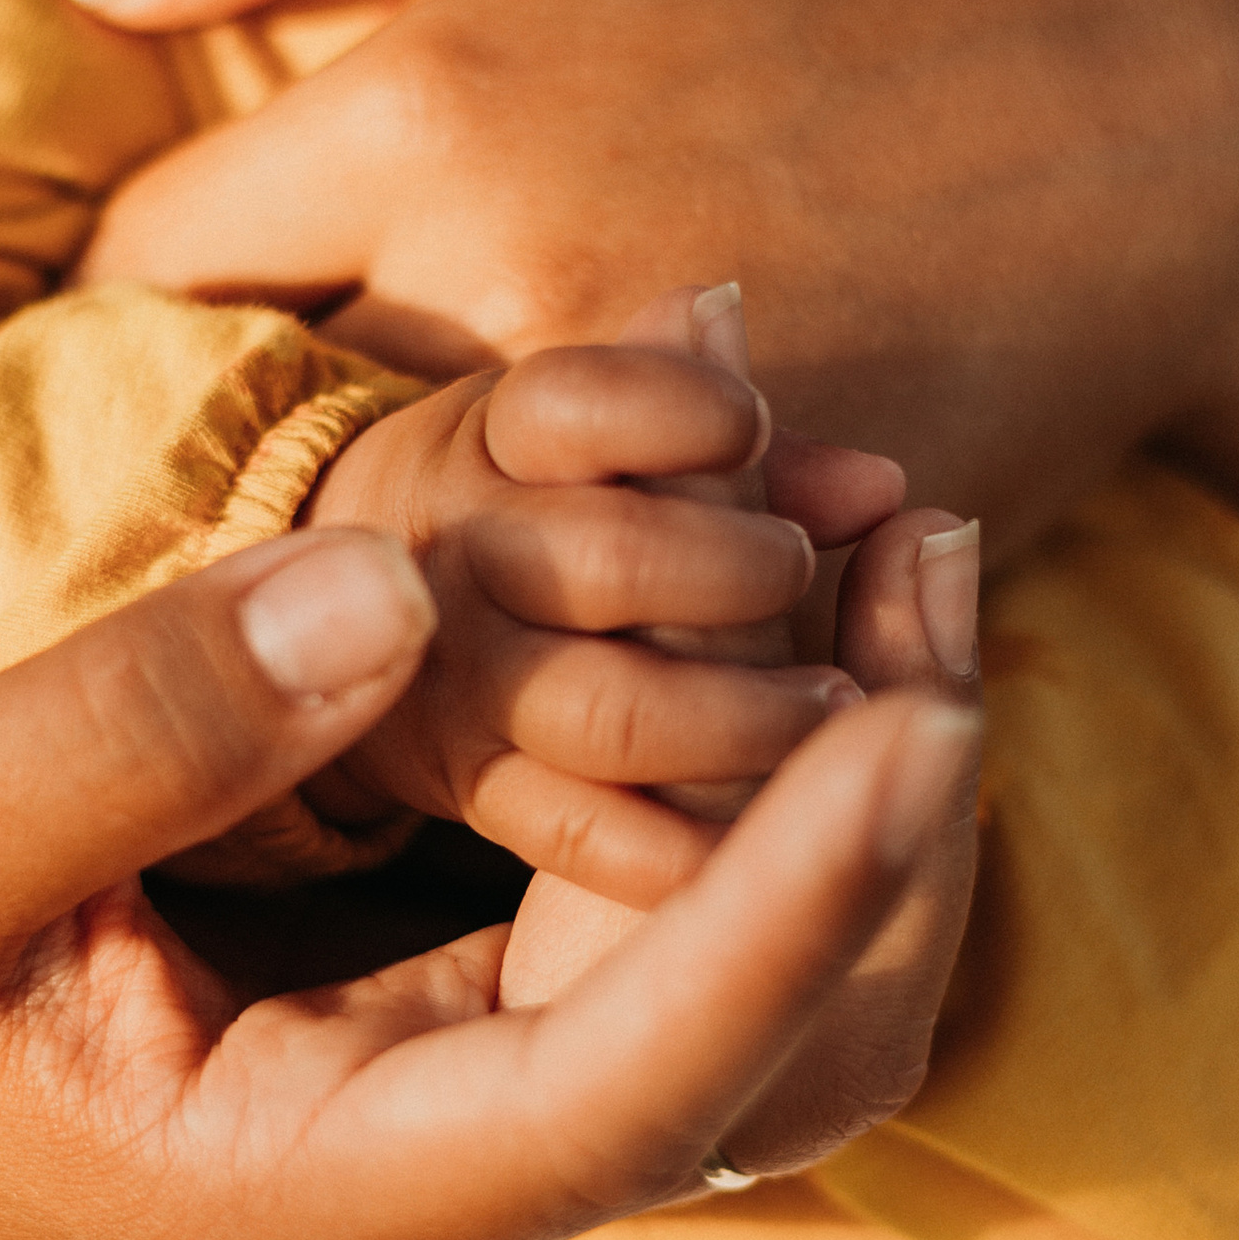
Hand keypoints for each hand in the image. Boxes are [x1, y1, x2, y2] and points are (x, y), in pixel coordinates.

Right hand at [0, 524, 979, 1239]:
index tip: (910, 727)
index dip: (778, 922)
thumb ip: (127, 729)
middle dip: (877, 818)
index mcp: (309, 1210)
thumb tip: (396, 595)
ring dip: (856, 778)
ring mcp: (491, 1129)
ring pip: (771, 1000)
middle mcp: (450, 1199)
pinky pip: (697, 923)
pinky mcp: (502, 1033)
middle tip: (930, 538)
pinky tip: (812, 580)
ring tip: (901, 526)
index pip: (620, 1100)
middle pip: (761, 1061)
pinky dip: (775, 766)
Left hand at [65, 0, 1238, 550]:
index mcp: (430, 116)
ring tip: (353, 560)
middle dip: (233, 452)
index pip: (147, 265)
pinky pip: (575, 671)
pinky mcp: (764, 587)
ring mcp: (643, 475)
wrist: (1187, 111)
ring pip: (394, 587)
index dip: (133, 291)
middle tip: (231, 449)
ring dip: (363, 579)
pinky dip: (531, 664)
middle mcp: (509, 309)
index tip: (179, 304)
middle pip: (253, 452)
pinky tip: (524, 621)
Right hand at [297, 329, 858, 899]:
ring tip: (831, 702)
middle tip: (799, 576)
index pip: (578, 403)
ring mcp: (464, 684)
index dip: (684, 412)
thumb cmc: (548, 505)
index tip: (746, 425)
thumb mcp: (611, 445)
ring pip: (613, 712)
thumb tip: (882, 492)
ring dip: (744, 714)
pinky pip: (587, 829)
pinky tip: (774, 819)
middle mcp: (463, 559)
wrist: (356, 613)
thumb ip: (749, 457)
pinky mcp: (476, 788)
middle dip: (737, 570)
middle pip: (612, 558)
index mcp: (493, 441)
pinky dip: (690, 836)